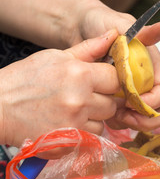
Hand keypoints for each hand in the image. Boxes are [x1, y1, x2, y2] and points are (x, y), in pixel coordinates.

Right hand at [0, 30, 119, 147]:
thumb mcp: (56, 56)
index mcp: (80, 75)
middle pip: (113, 103)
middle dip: (104, 99)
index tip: (103, 82)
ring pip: (104, 122)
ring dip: (95, 117)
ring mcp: (75, 124)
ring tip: (75, 110)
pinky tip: (69, 122)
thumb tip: (114, 35)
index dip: (111, 80)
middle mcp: (80, 101)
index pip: (116, 79)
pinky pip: (91, 137)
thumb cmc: (25, 78)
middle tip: (87, 96)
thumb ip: (89, 49)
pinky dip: (85, 131)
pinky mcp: (68, 143)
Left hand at [77, 6, 159, 131]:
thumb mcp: (117, 24)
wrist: (77, 29)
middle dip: (147, 118)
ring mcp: (136, 92)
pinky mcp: (123, 100)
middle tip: (125, 116)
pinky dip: (121, 122)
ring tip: (114, 116)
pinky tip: (106, 114)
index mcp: (152, 65)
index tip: (131, 101)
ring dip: (134, 122)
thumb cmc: (99, 23)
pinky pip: (130, 119)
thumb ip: (139, 32)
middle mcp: (148, 80)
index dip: (154, 101)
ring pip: (148, 118)